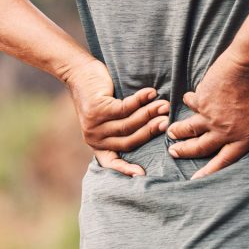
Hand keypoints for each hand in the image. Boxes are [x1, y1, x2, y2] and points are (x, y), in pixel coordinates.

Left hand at [62, 57, 169, 175]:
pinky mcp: (97, 110)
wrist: (80, 73)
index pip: (111, 161)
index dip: (125, 170)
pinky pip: (125, 108)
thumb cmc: (100, 95)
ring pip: (128, 124)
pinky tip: (151, 93)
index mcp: (98, 144)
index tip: (141, 175)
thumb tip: (157, 129)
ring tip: (165, 106)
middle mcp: (95, 138)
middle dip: (150, 131)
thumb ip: (123, 127)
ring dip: (149, 114)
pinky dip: (140, 101)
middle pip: (129, 140)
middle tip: (167, 123)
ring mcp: (95, 125)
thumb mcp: (108, 117)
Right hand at [167, 52, 248, 179]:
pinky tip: (188, 99)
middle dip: (185, 151)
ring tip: (171, 132)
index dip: (209, 172)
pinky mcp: (201, 99)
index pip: (223, 162)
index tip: (195, 180)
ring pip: (189, 128)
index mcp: (242, 138)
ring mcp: (209, 115)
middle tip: (174, 152)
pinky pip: (192, 103)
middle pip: (199, 147)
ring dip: (179, 131)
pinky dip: (189, 101)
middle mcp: (222, 131)